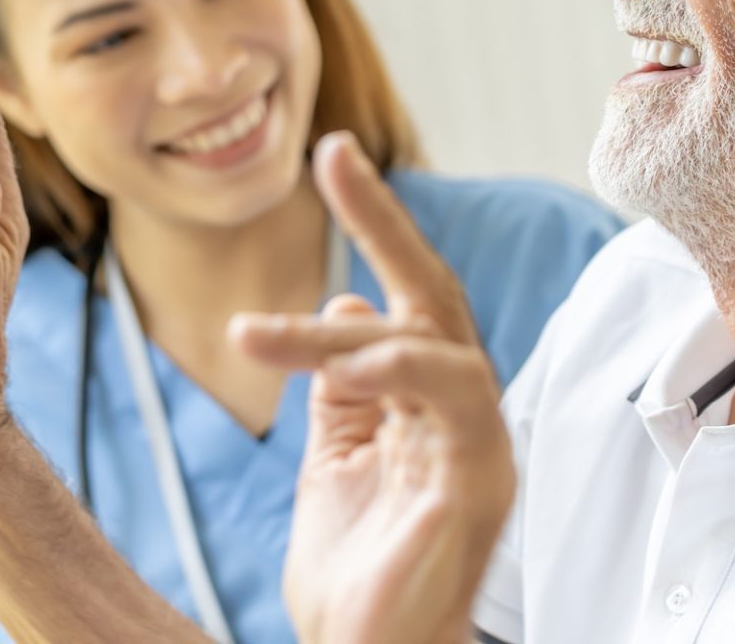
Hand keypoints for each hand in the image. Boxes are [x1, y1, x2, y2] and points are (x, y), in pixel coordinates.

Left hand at [231, 134, 516, 643]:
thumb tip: (344, 305)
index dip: (376, 224)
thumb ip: (342, 390)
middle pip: (433, 293)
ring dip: (334, 336)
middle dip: (384, 218)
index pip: (404, 295)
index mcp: (428, 403)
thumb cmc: (357, 578)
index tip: (331, 158)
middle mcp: (462, 413)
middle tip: (334, 157)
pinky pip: (455, 401)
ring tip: (255, 338)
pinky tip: (343, 364)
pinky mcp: (479, 480)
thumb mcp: (333, 462)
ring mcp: (477, 443)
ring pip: (428, 343)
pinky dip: (399, 370)